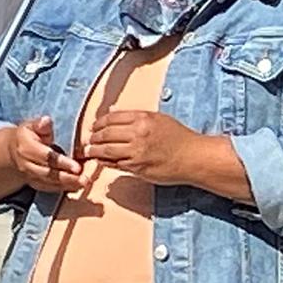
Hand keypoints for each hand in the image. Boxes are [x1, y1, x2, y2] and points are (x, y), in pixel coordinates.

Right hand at [0, 116, 87, 196]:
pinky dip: (63, 188)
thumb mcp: (32, 126)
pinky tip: (77, 186)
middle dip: (66, 177)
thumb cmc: (29, 135)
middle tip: (84, 179)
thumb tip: (46, 120)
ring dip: (67, 184)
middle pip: (47, 172)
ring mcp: (29, 175)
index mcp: (25, 147)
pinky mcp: (34, 183)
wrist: (13, 150)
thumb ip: (41, 125)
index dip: (61, 162)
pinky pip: (48, 188)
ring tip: (84, 183)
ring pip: (49, 182)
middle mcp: (25, 163)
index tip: (77, 167)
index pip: (45, 156)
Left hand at [81, 109, 200, 184]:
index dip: (98, 122)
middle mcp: (138, 133)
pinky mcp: (138, 167)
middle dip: (92, 137)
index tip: (94, 126)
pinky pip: (114, 164)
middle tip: (88, 140)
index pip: (111, 118)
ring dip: (93, 151)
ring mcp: (137, 151)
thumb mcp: (160, 119)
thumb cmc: (180, 139)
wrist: (194, 158)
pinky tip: (101, 161)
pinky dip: (105, 162)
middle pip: (105, 133)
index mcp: (143, 118)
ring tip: (88, 151)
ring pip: (105, 149)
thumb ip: (138, 117)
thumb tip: (115, 115)